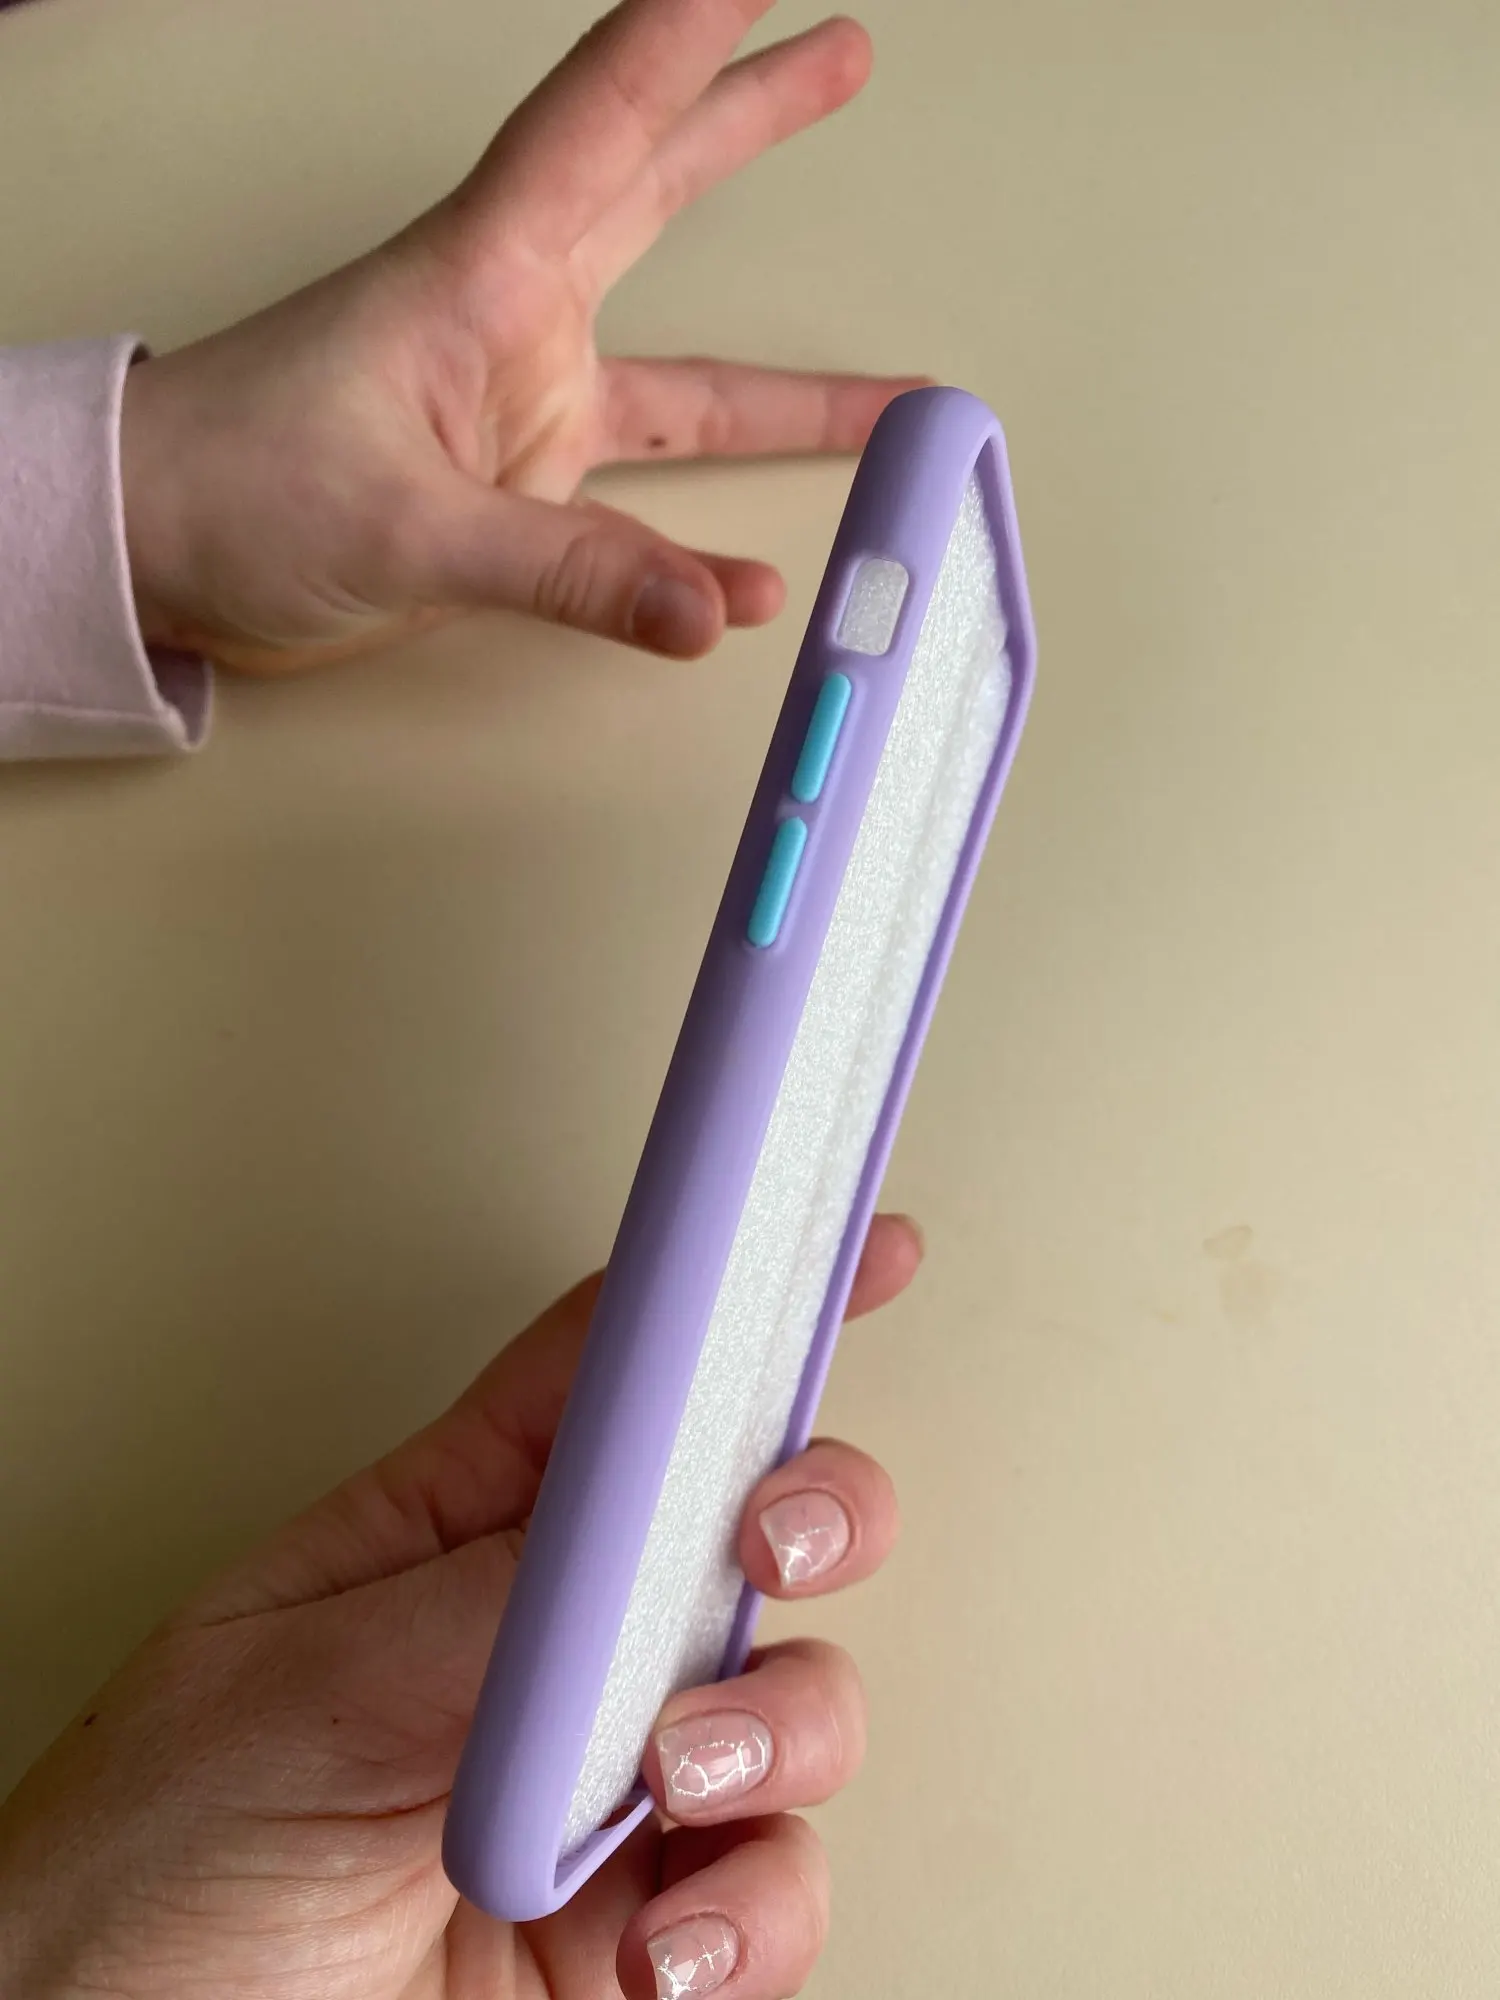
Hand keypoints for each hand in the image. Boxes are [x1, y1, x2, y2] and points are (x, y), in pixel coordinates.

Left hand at [0, 1213, 920, 1999]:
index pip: (616, 1375)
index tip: (848, 1243)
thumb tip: (629, 1535)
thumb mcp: (280, 1700)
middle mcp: (549, 1651)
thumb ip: (472, 1611)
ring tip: (674, 1771)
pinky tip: (666, 1935)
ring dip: (777, 1724)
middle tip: (771, 1534)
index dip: (735, 1293)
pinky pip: (772, 1889)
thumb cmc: (133, 1880)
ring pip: (795, 1700)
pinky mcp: (644, 1934)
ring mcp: (608, 1790)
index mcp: (450, 1534)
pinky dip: (755, 1912)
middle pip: (745, 1520)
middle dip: (806, 1505)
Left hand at [119, 0, 924, 675]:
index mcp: (481, 274)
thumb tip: (708, 607)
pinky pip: (642, 507)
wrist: (158, 552)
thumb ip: (564, 569)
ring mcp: (523, 407)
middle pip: (655, 191)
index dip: (688, 37)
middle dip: (749, 117)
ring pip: (683, 370)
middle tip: (838, 49)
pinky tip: (748, 578)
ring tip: (890, 387)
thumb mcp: (403, 527)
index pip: (603, 120)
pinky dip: (700, 542)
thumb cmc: (233, 488)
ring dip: (784, 379)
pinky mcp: (518, 488)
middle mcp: (515, 322)